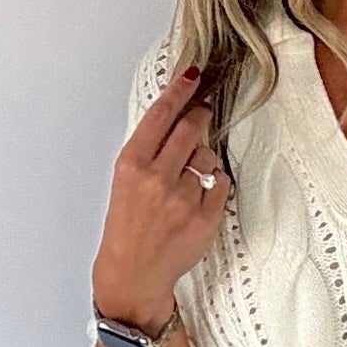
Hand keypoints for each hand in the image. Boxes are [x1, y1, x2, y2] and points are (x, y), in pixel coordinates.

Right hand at [92, 66, 225, 325]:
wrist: (133, 272)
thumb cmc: (129, 225)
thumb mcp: (126, 181)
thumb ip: (150, 150)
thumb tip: (181, 117)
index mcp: (131, 165)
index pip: (160, 115)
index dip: (179, 90)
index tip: (192, 74)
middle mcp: (156, 178)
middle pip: (190, 129)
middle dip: (199, 116)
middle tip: (203, 112)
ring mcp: (181, 199)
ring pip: (207, 158)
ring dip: (203, 162)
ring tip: (187, 181)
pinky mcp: (204, 218)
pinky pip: (220, 184)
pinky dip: (214, 187)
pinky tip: (197, 201)